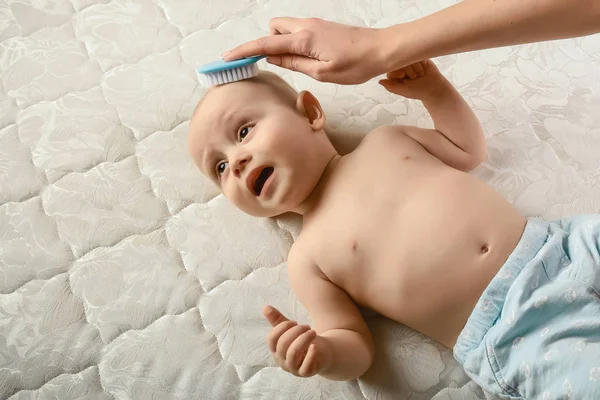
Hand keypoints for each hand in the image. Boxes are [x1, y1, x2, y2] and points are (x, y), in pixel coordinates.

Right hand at [223, 17, 388, 83]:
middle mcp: (306, 26)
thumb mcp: (322, 73)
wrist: (382, 49)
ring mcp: (315, 25)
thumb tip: (271, 57)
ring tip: (299, 65)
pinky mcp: (323, 28)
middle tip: (277, 64)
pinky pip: (299, 32)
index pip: (266, 44)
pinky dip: (295, 44)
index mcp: (303, 39)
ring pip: (286, 29)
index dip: (245, 51)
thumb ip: (294, 64)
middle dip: (268, 44)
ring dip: (283, 44)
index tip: (228, 58)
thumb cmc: (356, 65)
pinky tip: (310, 60)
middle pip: (273, 29)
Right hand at [263, 305, 331, 376]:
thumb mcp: (291, 330)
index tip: (295, 322)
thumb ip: (278, 320)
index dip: (282, 327)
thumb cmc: (303, 341)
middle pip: (283, 344)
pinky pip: (305, 366)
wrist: (322, 354)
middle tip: (307, 326)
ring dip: (304, 339)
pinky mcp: (305, 373)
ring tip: (313, 332)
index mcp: (276, 350)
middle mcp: (282, 360)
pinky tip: (315, 345)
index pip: (272, 339)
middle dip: (296, 331)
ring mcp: (293, 368)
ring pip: (293, 354)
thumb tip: (265, 307)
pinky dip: (310, 355)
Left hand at [378, 60, 447, 100]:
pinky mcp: (418, 56)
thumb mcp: (404, 91)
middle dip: (408, 70)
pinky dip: (420, 62)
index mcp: (394, 74)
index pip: (389, 67)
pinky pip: (416, 53)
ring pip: (408, 57)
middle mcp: (400, 65)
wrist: (434, 87)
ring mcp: (409, 60)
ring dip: (415, 67)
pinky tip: (424, 68)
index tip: (402, 75)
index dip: (395, 69)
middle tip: (414, 77)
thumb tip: (379, 81)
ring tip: (420, 74)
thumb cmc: (418, 91)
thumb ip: (391, 87)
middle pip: (398, 60)